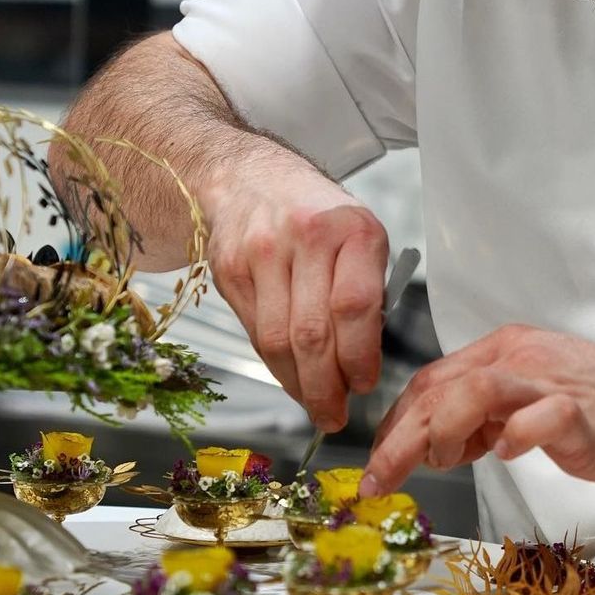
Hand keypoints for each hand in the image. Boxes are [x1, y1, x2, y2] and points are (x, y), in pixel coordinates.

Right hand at [200, 147, 388, 430]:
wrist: (251, 181)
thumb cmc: (318, 216)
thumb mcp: (359, 236)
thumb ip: (365, 290)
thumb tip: (364, 360)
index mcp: (352, 229)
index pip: (354, 306)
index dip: (359, 356)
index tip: (364, 384)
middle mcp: (305, 238)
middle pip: (312, 332)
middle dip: (326, 386)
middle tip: (336, 414)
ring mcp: (261, 253)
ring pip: (277, 340)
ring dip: (298, 384)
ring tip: (315, 404)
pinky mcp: (229, 270)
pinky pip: (254, 333)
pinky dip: (275, 365)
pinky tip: (290, 377)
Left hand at [361, 325, 594, 494]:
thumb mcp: (529, 403)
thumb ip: (484, 415)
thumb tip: (435, 443)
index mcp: (506, 350)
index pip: (432, 380)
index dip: (398, 423)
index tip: (381, 462)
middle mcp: (522, 357)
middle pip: (442, 388)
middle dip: (400, 438)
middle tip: (379, 482)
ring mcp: (553, 381)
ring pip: (475, 391)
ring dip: (439, 433)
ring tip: (430, 468)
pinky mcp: (584, 412)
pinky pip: (541, 417)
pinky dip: (515, 436)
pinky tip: (505, 455)